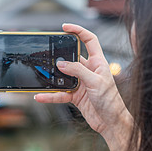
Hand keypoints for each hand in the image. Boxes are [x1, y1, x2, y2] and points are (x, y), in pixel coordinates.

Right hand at [34, 24, 131, 150]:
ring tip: (40, 75)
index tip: (65, 27)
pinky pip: (60, 93)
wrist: (111, 123)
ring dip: (52, 77)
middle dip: (59, 55)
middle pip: (71, 57)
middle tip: (46, 53)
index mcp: (98, 62)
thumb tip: (61, 63)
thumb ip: (78, 71)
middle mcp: (89, 70)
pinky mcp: (76, 96)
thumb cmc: (111, 102)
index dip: (78, 31)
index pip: (89, 40)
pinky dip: (50, 95)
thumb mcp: (96, 82)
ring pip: (63, 76)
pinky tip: (41, 96)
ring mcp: (82, 83)